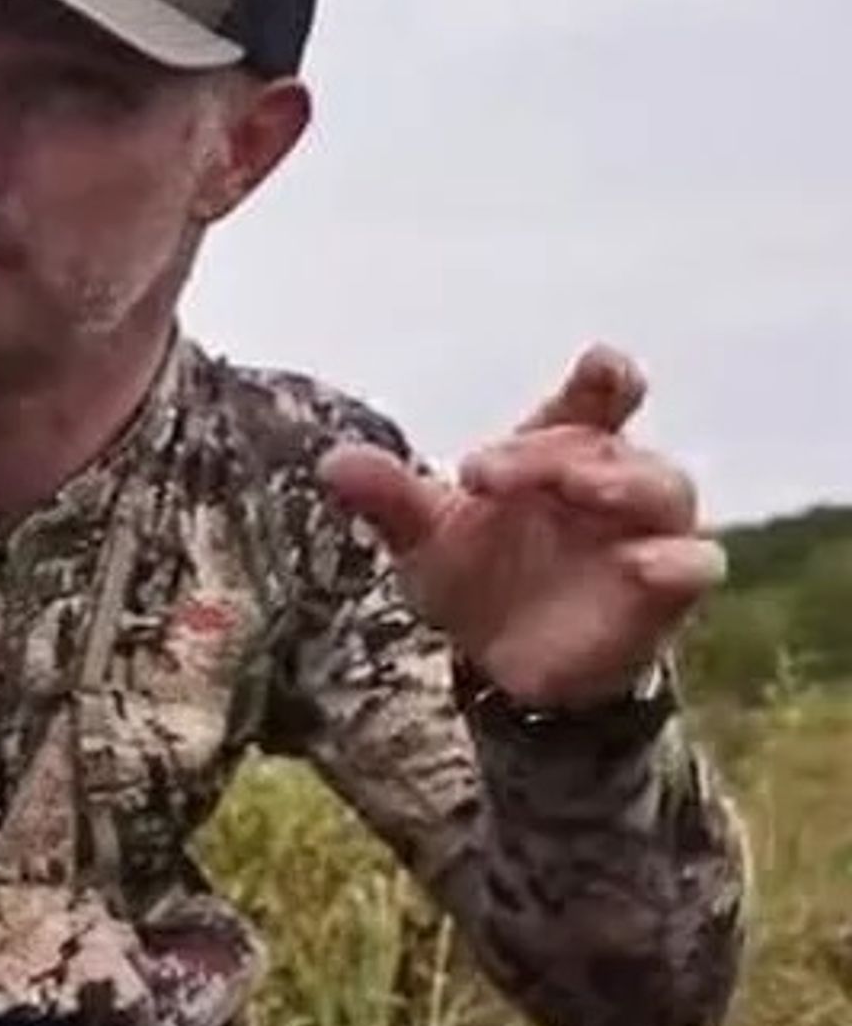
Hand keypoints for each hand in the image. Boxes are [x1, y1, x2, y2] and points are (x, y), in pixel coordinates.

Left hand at [317, 344, 724, 708]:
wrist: (503, 662)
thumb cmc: (477, 576)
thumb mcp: (428, 539)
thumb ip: (391, 499)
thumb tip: (332, 462)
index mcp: (561, 452)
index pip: (593, 402)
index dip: (603, 380)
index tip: (602, 364)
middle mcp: (614, 481)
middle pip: (606, 447)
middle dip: (558, 451)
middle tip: (487, 471)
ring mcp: (647, 533)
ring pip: (663, 491)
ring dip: (624, 483)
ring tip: (578, 487)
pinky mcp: (666, 591)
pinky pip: (694, 566)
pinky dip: (676, 562)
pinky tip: (647, 564)